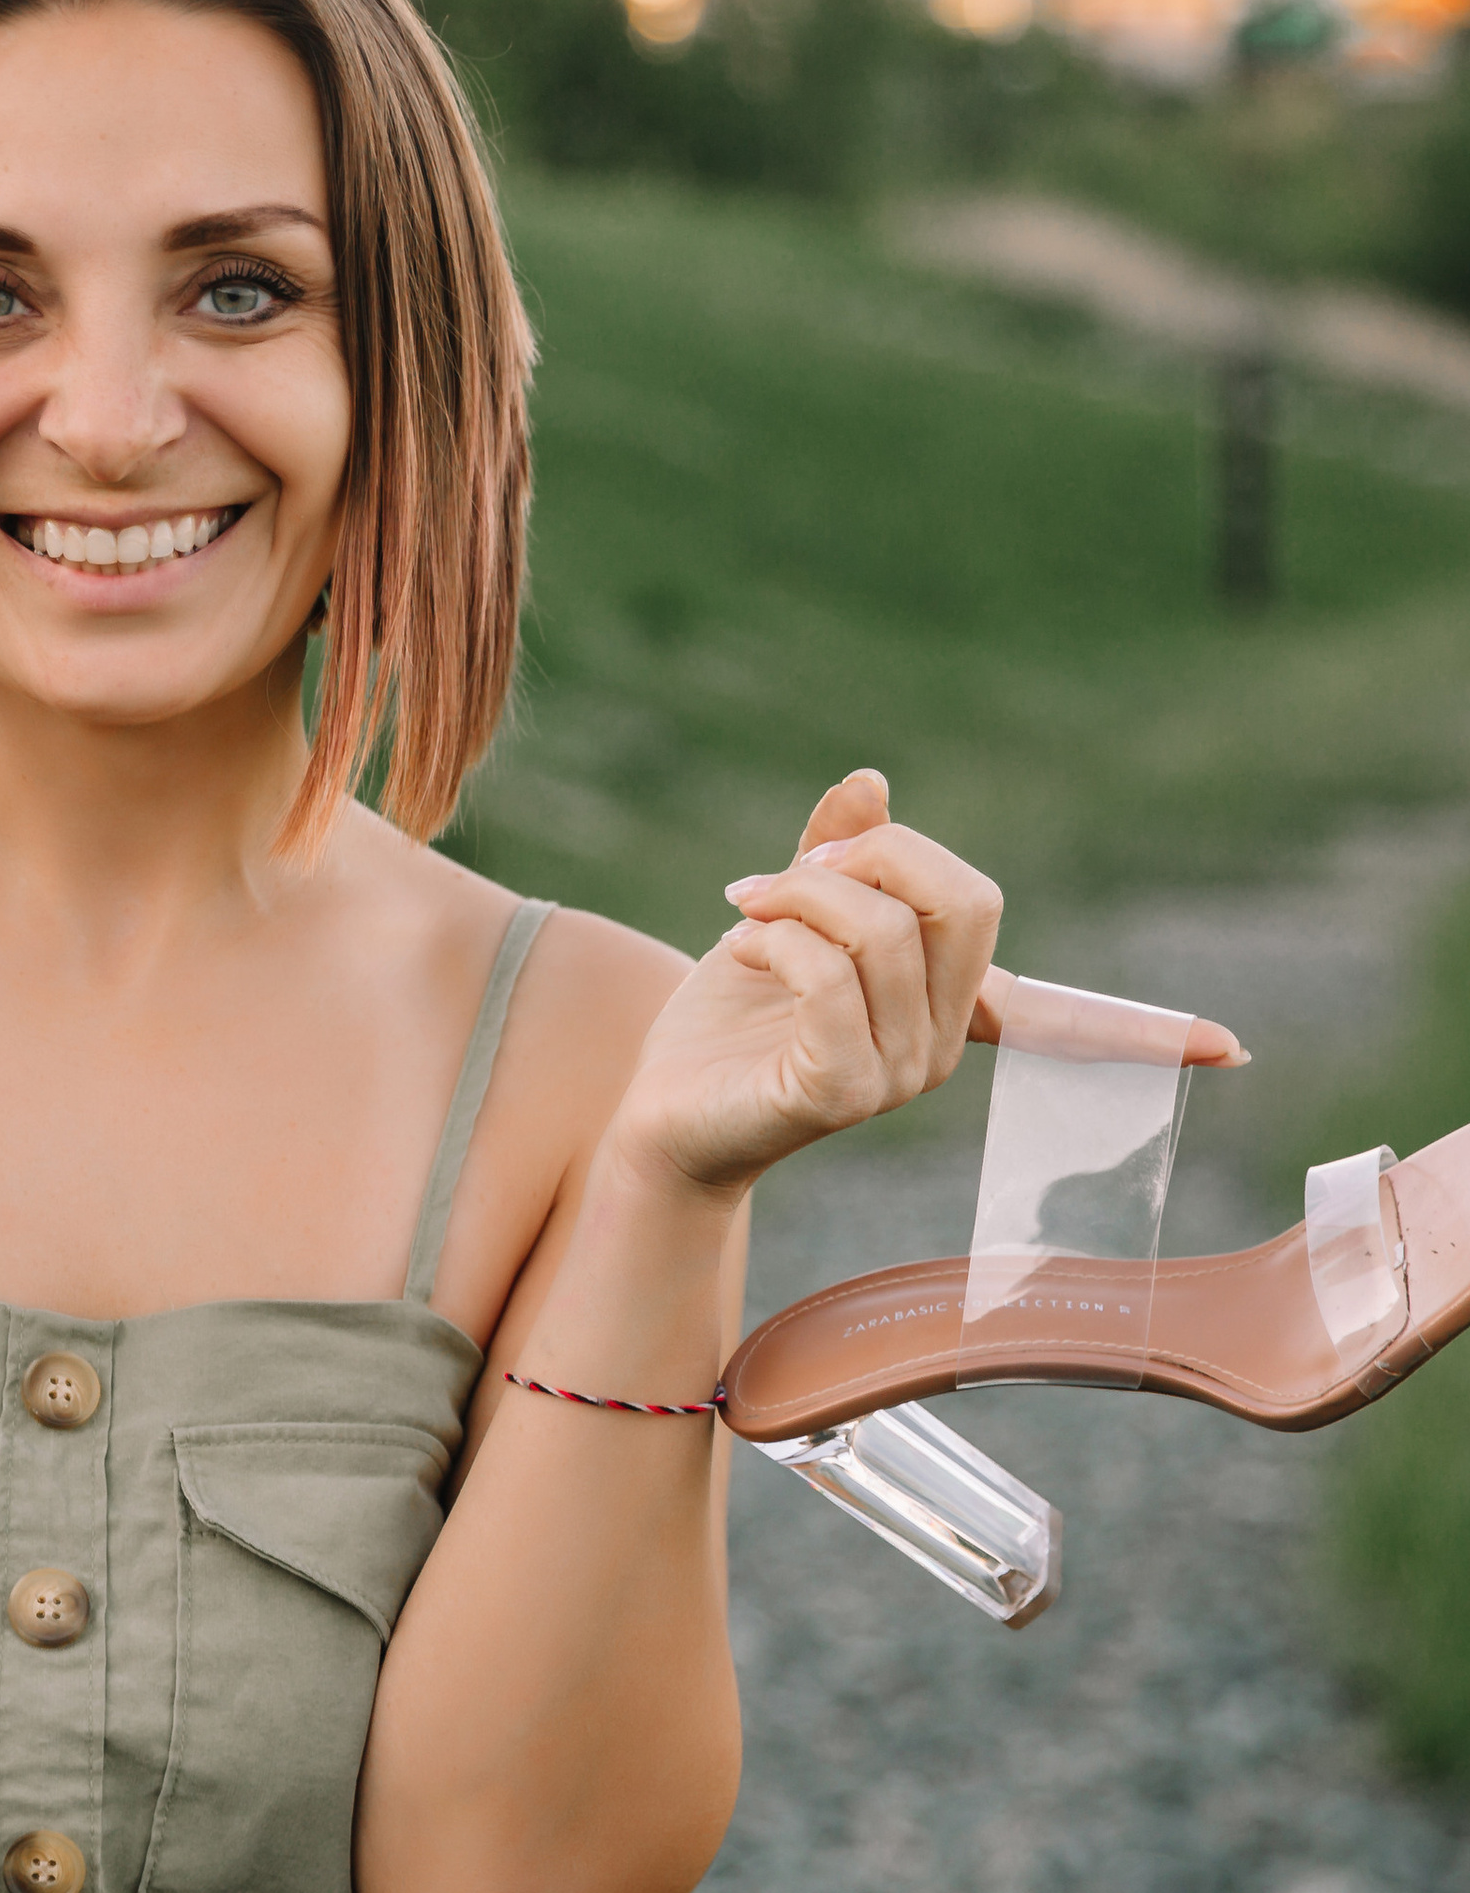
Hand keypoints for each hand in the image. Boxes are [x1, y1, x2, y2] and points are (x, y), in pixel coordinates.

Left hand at [606, 770, 1234, 1201]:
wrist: (659, 1112)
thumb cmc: (726, 1024)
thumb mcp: (782, 919)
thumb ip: (833, 854)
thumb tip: (871, 780)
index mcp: (946, 1008)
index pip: (1061, 1016)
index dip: (1141, 1030)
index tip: (1232, 1050)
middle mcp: (939, 1047)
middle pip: (963, 900)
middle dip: (873, 852)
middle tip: (791, 867)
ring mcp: (897, 1077)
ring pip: (882, 928)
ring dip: (798, 889)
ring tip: (742, 904)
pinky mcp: (836, 1093)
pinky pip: (829, 976)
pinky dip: (777, 933)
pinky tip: (738, 943)